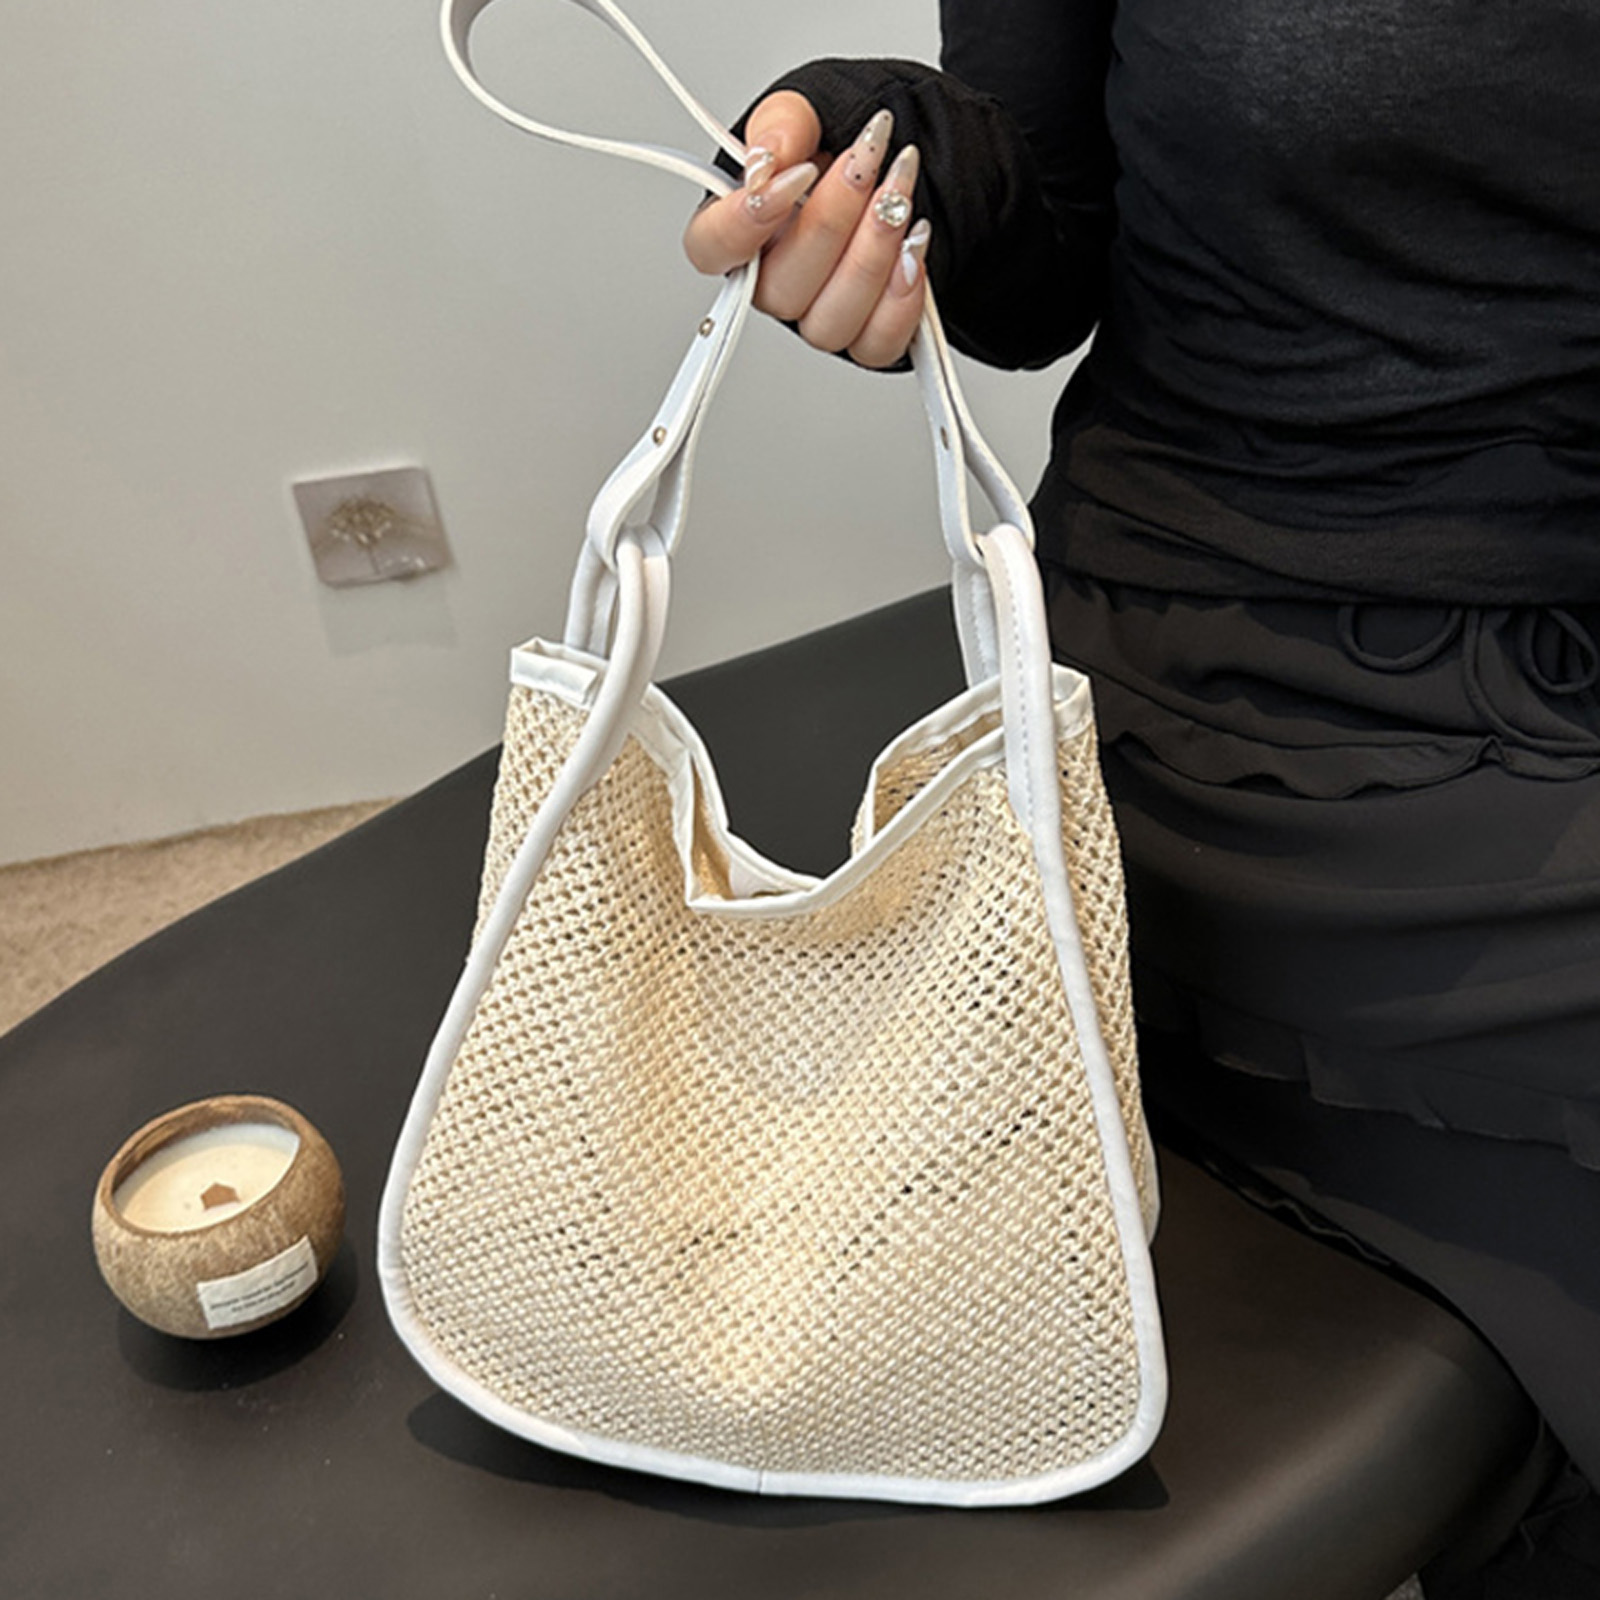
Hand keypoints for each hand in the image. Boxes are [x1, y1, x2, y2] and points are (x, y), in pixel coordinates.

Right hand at [683, 92, 930, 368]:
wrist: (914, 154)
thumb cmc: (854, 138)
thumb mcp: (812, 104)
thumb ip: (781, 124)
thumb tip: (765, 162)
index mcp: (741, 225)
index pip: (711, 248)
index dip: (745, 222)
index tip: (797, 175)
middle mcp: (774, 280)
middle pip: (779, 289)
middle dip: (833, 219)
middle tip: (866, 160)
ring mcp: (818, 313)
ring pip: (828, 322)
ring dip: (872, 254)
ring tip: (899, 192)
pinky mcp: (866, 335)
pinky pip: (876, 344)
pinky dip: (901, 297)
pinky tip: (914, 245)